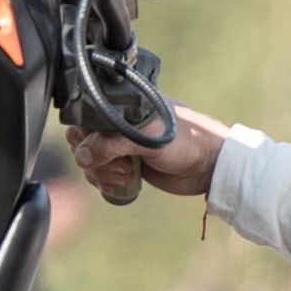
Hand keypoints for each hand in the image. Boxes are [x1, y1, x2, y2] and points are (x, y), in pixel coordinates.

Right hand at [69, 103, 222, 204]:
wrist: (209, 167)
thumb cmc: (186, 142)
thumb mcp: (147, 139)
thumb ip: (112, 144)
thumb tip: (82, 156)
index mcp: (123, 106)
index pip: (86, 116)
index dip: (85, 136)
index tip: (97, 151)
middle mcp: (119, 123)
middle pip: (81, 140)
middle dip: (93, 159)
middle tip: (119, 165)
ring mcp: (121, 145)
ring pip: (89, 160)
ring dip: (102, 173)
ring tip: (127, 175)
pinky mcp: (125, 165)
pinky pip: (101, 174)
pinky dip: (106, 182)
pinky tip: (123, 184)